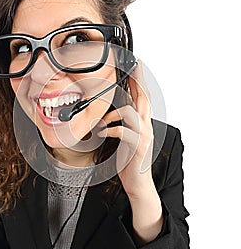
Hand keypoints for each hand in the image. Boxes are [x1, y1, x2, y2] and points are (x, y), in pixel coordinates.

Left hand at [97, 58, 153, 194]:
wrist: (138, 183)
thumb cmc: (130, 160)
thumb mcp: (127, 137)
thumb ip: (123, 122)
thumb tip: (113, 109)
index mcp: (143, 123)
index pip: (143, 97)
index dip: (140, 80)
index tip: (135, 65)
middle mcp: (146, 126)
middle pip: (143, 97)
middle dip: (137, 80)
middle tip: (132, 66)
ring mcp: (144, 136)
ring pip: (131, 112)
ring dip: (113, 114)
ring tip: (102, 122)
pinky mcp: (137, 147)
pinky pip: (123, 132)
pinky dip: (110, 130)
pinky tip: (102, 133)